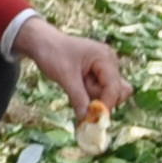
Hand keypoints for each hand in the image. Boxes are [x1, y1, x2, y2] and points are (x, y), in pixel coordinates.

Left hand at [15, 21, 131, 118]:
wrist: (42, 42)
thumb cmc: (52, 53)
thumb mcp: (65, 76)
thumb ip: (78, 98)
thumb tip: (87, 120)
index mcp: (105, 57)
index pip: (114, 87)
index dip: (105, 104)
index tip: (92, 118)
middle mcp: (110, 61)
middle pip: (118, 92)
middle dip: (100, 98)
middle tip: (79, 90)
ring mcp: (106, 67)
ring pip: (111, 93)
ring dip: (95, 96)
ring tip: (76, 84)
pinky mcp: (100, 73)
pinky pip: (102, 90)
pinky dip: (92, 93)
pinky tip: (78, 85)